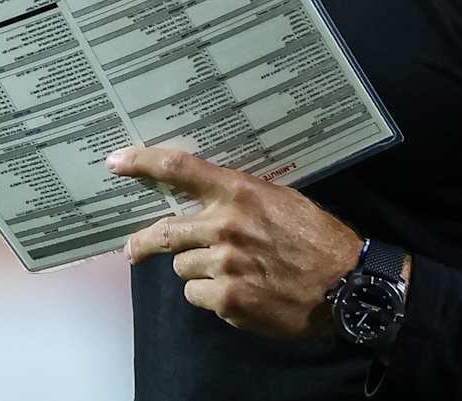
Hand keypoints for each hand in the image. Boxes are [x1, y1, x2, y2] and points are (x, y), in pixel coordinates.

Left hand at [108, 145, 361, 338]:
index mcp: (239, 193)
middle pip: (164, 231)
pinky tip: (238, 292)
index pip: (179, 169)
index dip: (142, 162)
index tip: (116, 162)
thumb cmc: (315, 237)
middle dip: (144, 242)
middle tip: (133, 249)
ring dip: (196, 270)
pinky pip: (197, 296)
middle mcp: (225, 225)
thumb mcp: (280, 200)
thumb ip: (239, 197)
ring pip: (182, 268)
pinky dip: (210, 296)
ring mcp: (224, 264)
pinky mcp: (228, 299)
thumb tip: (203, 195)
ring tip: (230, 273)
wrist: (346, 284)